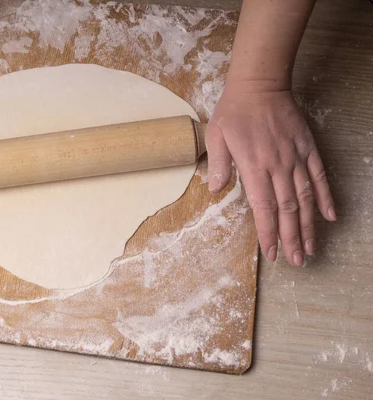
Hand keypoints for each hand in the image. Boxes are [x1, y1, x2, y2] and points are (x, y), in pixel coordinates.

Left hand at [206, 81, 335, 265]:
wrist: (259, 84)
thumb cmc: (233, 112)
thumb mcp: (215, 136)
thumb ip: (218, 165)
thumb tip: (215, 190)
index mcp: (254, 166)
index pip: (263, 208)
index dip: (268, 232)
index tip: (272, 253)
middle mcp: (278, 166)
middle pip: (288, 209)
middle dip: (291, 238)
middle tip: (296, 261)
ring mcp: (295, 157)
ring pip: (306, 198)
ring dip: (309, 226)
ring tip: (311, 248)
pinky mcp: (307, 148)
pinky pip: (319, 176)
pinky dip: (326, 197)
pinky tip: (331, 216)